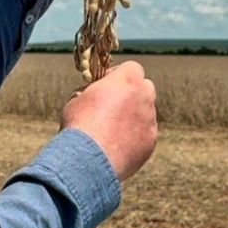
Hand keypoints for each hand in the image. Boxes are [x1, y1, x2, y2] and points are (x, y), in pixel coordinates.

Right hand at [60, 60, 156, 181]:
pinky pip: (144, 134)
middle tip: (112, 105)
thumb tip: (94, 96)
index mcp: (128, 80)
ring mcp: (150, 121)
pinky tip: (115, 146)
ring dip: (132, 117)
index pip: (132, 68)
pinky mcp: (150, 142)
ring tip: (110, 131)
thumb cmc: (79, 125)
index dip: (118, 75)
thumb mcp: (77, 98)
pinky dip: (133, 138)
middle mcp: (144, 97)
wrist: (88, 158)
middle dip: (131, 94)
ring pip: (145, 113)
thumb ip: (93, 92)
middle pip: (145, 88)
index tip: (105, 85)